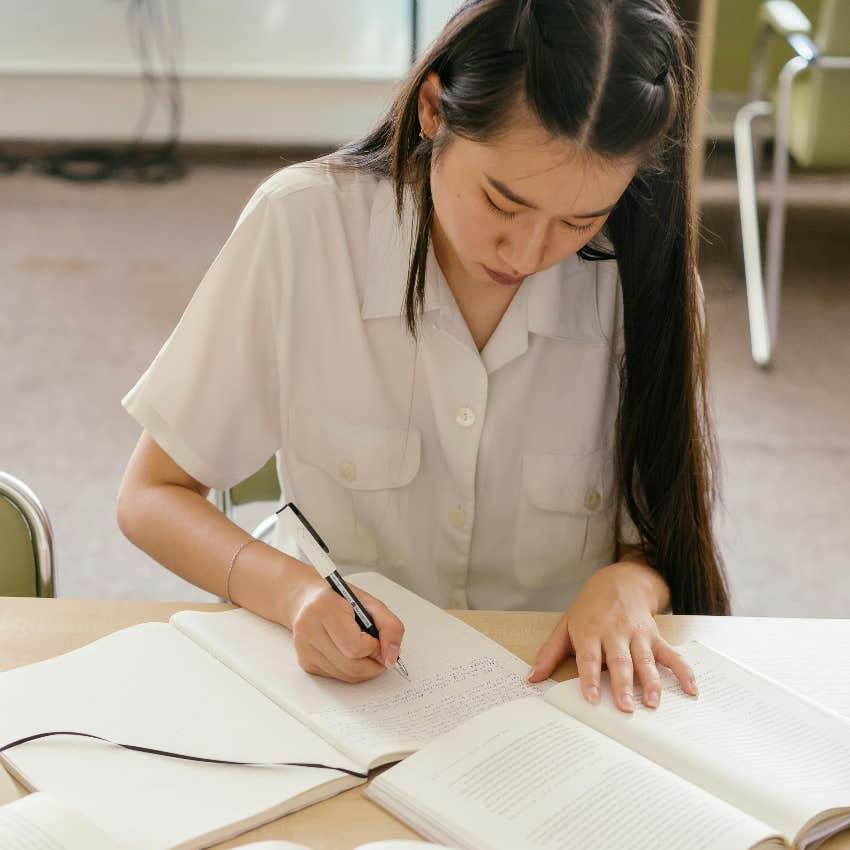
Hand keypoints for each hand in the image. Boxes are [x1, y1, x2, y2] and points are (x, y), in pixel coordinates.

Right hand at [289, 576, 404, 683]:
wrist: (308, 600)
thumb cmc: (340, 599)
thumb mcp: (371, 603)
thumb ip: (389, 626)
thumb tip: (391, 657)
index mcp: (325, 607)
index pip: (355, 646)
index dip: (374, 648)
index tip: (379, 641)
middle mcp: (309, 628)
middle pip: (351, 666)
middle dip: (373, 664)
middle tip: (380, 653)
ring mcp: (305, 648)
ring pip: (346, 675)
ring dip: (364, 669)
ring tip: (367, 651)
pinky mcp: (305, 663)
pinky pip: (337, 677)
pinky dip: (350, 670)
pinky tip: (350, 654)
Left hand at [526, 561, 697, 711]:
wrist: (619, 581)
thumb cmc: (588, 609)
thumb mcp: (565, 625)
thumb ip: (550, 653)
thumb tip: (532, 678)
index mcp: (589, 631)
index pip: (589, 657)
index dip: (589, 678)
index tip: (591, 699)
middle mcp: (614, 632)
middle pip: (619, 661)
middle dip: (622, 685)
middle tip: (625, 708)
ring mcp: (637, 634)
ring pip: (645, 659)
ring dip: (650, 682)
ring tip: (652, 704)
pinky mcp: (654, 636)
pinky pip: (670, 654)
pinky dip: (683, 671)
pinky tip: (690, 689)